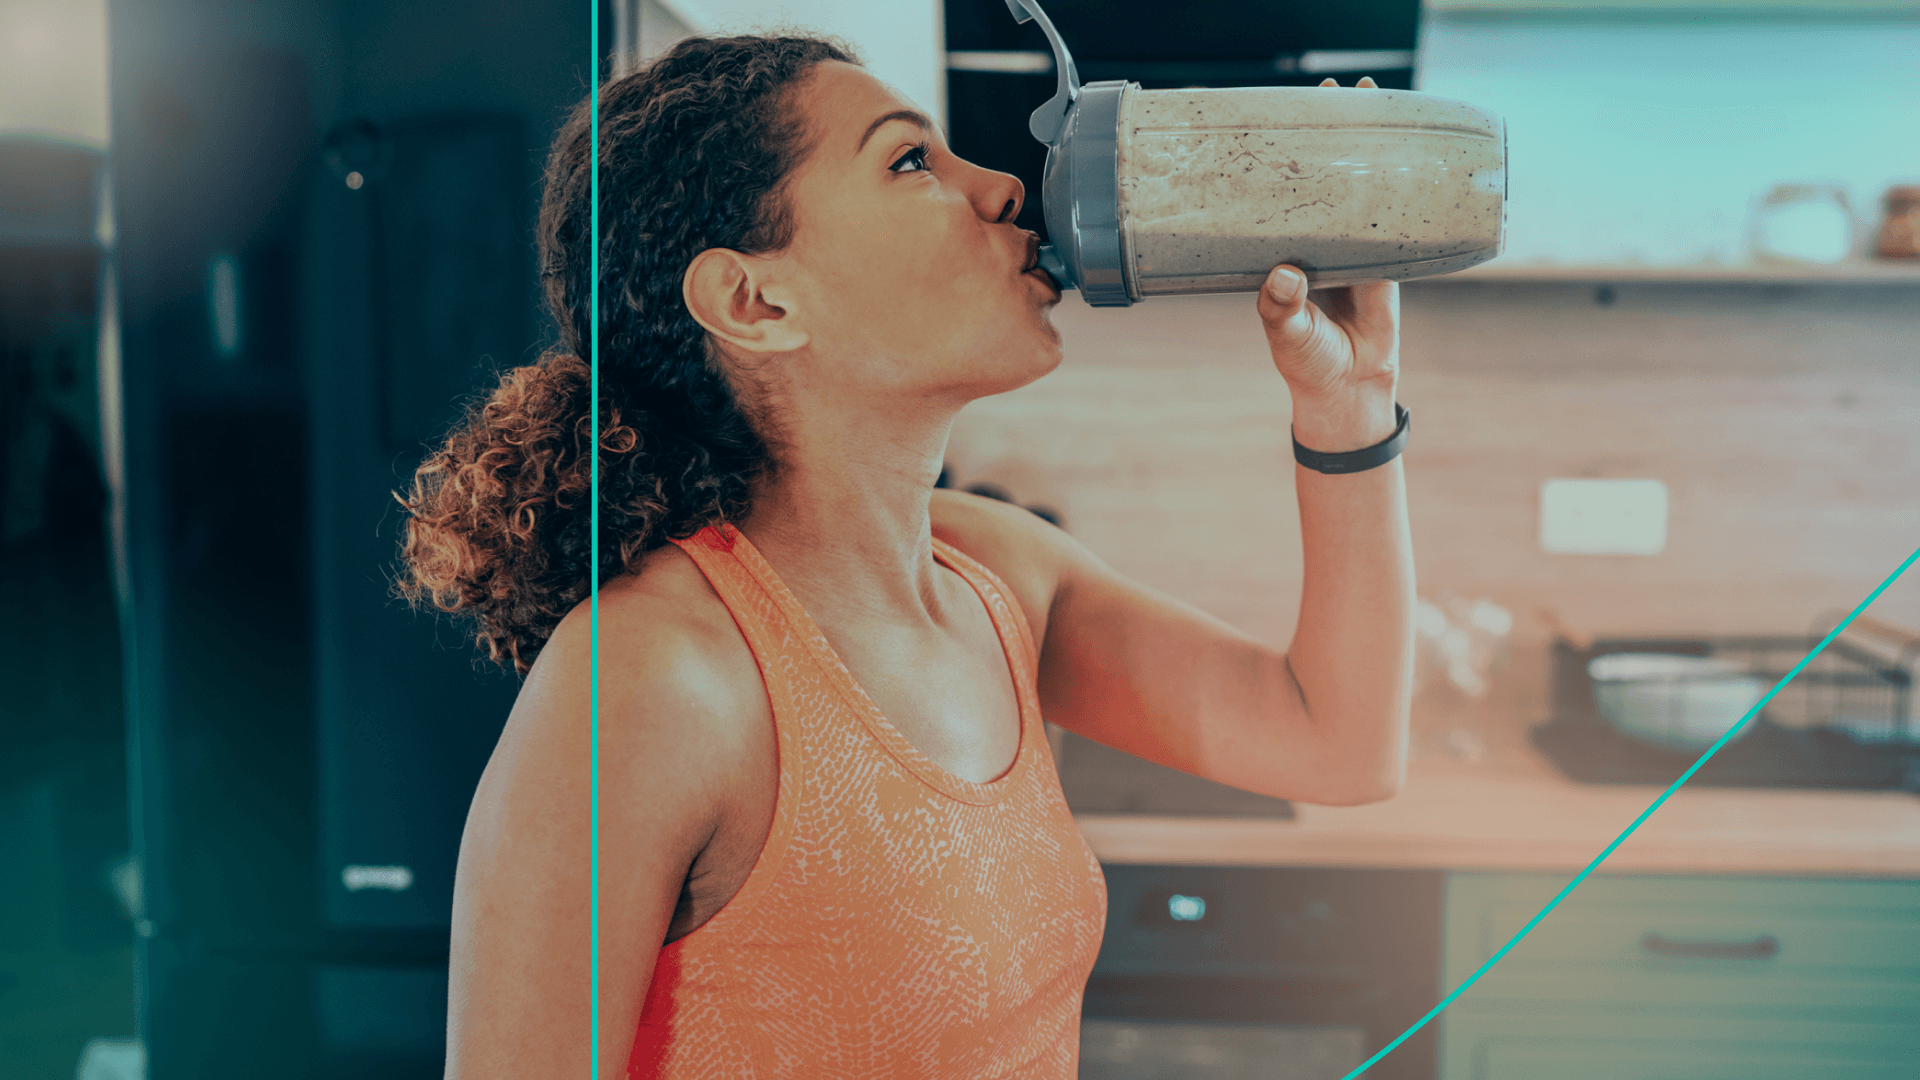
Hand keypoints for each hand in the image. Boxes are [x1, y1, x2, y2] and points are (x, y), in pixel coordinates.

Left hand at [1256, 75, 1400, 450]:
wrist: (1350, 390)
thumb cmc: (1306, 364)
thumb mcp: (1286, 335)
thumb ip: (1281, 308)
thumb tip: (1284, 274)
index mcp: (1282, 254)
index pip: (1278, 196)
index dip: (1282, 157)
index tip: (1281, 116)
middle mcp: (1314, 245)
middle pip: (1321, 180)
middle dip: (1328, 137)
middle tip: (1334, 92)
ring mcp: (1352, 249)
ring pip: (1359, 192)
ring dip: (1367, 152)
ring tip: (1373, 104)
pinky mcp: (1387, 262)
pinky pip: (1395, 217)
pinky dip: (1401, 188)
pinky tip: (1409, 155)